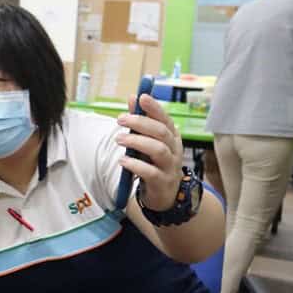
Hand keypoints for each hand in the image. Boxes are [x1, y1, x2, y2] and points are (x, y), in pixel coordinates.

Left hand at [117, 93, 183, 211]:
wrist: (165, 195)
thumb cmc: (154, 163)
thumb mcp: (148, 141)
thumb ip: (141, 121)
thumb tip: (132, 97)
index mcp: (171, 136)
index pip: (165, 118)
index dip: (154, 107)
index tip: (141, 97)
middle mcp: (174, 149)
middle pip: (161, 132)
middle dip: (140, 123)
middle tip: (121, 119)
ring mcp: (170, 166)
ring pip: (158, 150)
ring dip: (137, 142)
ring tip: (119, 139)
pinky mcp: (162, 182)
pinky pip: (151, 172)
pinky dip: (135, 165)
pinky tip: (122, 160)